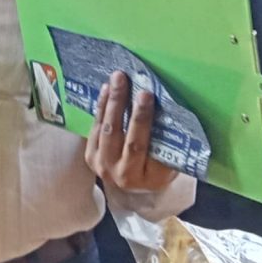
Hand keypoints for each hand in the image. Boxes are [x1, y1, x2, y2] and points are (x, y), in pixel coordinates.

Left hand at [87, 70, 178, 199]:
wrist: (134, 183)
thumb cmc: (161, 166)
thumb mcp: (171, 160)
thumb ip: (168, 141)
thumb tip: (168, 106)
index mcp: (150, 178)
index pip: (150, 147)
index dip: (144, 120)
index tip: (147, 96)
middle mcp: (124, 175)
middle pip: (127, 139)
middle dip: (128, 108)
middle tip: (130, 84)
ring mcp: (104, 166)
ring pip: (108, 131)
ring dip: (112, 102)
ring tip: (118, 79)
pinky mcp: (91, 156)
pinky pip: (95, 128)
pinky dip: (101, 107)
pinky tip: (107, 89)